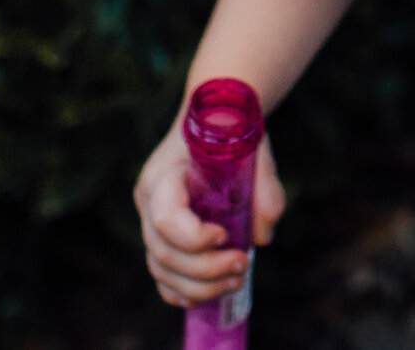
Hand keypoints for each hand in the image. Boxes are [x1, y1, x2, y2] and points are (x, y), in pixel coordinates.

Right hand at [135, 122, 285, 308]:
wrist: (214, 122)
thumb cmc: (233, 133)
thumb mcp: (255, 147)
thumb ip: (265, 187)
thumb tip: (261, 237)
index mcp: (163, 175)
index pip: (165, 217)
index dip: (193, 236)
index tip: (226, 235)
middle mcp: (149, 201)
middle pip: (164, 252)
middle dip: (204, 269)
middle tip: (244, 264)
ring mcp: (150, 223)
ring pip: (162, 270)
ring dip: (201, 286)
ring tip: (238, 279)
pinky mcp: (162, 239)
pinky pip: (163, 277)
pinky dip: (184, 292)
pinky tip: (212, 293)